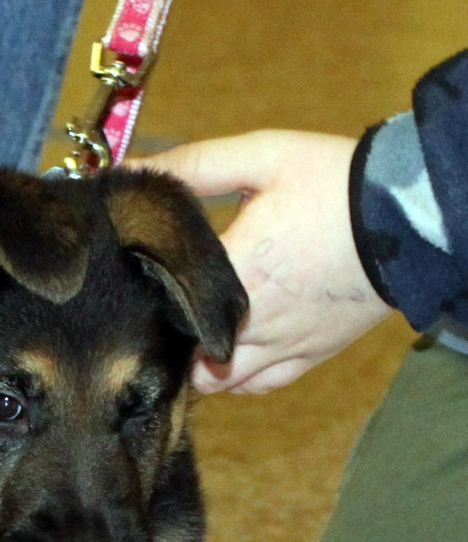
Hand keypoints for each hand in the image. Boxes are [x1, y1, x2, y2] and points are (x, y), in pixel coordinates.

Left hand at [140, 132, 392, 393]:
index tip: (133, 278)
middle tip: (157, 308)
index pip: (159, 300)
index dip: (139, 292)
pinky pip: (258, 385)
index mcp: (232, 273)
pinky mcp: (310, 354)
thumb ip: (193, 164)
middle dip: (165, 333)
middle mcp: (250, 321)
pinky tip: (229, 353)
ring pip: (216, 379)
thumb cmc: (337, 182)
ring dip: (198, 361)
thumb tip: (128, 168)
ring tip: (192, 331)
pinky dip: (237, 377)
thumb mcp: (263, 157)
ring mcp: (282, 344)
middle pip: (181, 349)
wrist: (412, 215)